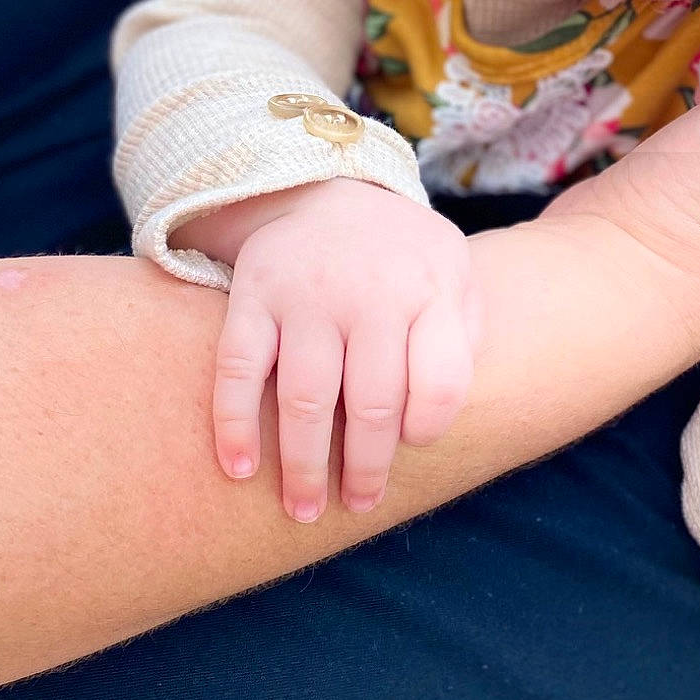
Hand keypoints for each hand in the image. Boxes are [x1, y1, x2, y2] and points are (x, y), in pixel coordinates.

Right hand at [213, 180, 478, 518]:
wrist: (327, 190)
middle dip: (365, 469)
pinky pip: (238, 369)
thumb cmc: (402, 258)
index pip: (441, 383)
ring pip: (306, 397)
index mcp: (431, 289)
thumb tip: (440, 416)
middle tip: (358, 506)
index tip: (410, 448)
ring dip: (303, 466)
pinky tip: (240, 469)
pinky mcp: (254, 293)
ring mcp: (308, 293)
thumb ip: (465, 334)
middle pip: (373, 403)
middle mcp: (371, 291)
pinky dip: (234, 424)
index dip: (427, 429)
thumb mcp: (454, 274)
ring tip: (304, 509)